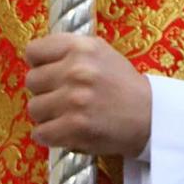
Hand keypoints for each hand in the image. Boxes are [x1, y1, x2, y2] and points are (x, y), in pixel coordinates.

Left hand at [24, 34, 151, 156]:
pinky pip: (41, 133)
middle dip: (44, 91)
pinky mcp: (75, 126)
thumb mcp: (100, 53)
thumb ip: (68, 51)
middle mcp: (77, 69)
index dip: (39, 65)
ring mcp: (75, 99)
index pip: (33, 51)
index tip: (51, 74)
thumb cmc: (122, 85)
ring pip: (34, 108)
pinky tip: (64, 132)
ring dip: (47, 115)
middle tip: (64, 98)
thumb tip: (33, 57)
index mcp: (82, 47)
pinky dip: (49, 136)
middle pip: (31, 81)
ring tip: (67, 115)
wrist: (152, 117)